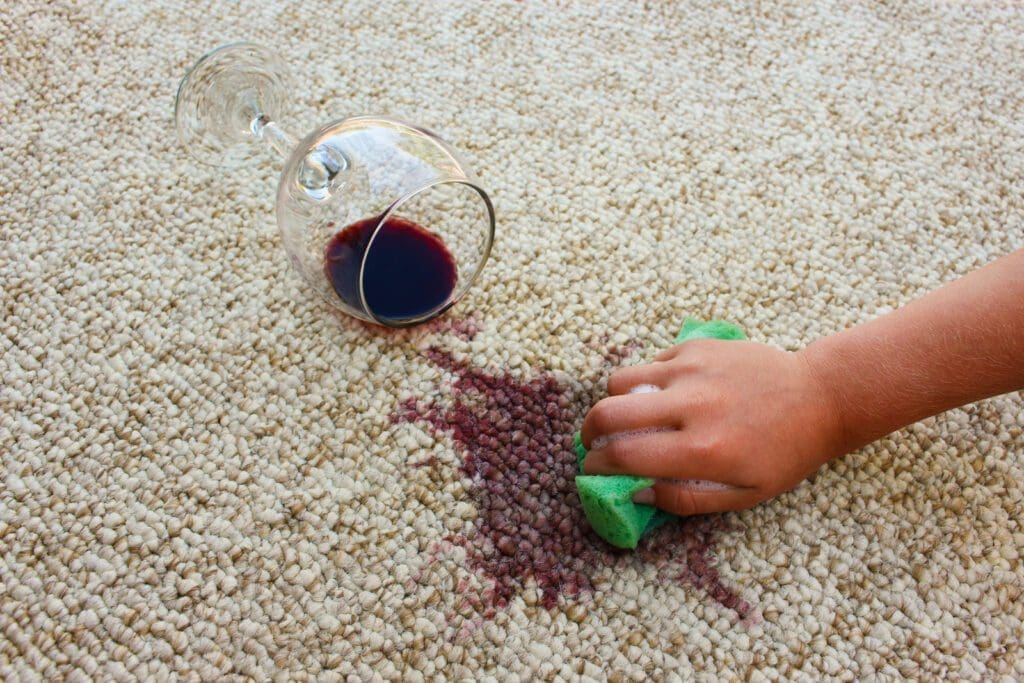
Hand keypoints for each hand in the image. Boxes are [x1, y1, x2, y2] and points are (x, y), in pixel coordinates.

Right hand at [580, 339, 844, 515]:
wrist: (819, 397)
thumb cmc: (783, 453)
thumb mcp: (744, 494)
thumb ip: (686, 499)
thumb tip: (636, 491)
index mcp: (704, 450)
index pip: (624, 455)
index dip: (597, 465)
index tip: (593, 469)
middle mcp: (693, 405)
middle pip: (608, 412)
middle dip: (590, 432)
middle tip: (594, 442)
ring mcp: (694, 370)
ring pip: (620, 380)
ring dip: (614, 402)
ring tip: (627, 417)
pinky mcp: (698, 348)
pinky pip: (651, 364)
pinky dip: (647, 382)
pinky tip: (667, 395)